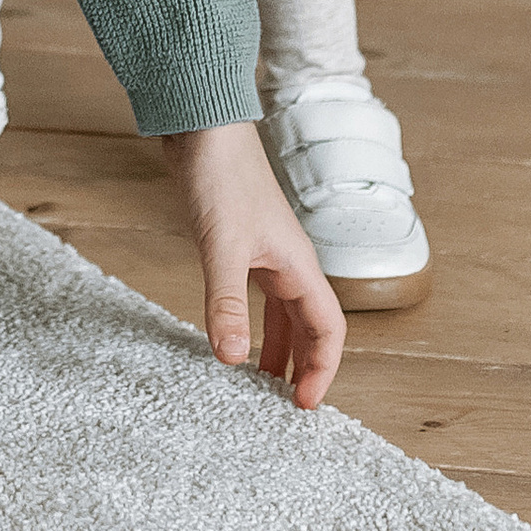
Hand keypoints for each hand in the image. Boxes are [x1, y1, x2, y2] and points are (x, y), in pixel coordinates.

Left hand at [160, 121, 344, 408]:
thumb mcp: (222, 246)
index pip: (328, 330)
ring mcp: (265, 252)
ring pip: (283, 313)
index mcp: (298, 265)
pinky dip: (251, 322)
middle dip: (305, 366)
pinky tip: (231, 334)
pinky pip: (258, 296)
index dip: (323, 370)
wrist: (201, 124)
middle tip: (286, 405)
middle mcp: (289, 262)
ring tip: (262, 383)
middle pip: (310, 326)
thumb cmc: (220, 175)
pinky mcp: (239, 243)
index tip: (303, 406)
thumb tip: (232, 359)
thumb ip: (227, 303)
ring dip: (279, 347)